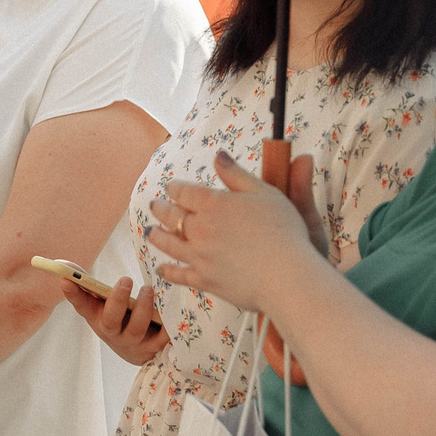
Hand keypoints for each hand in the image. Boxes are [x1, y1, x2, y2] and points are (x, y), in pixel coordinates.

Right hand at [62, 277, 168, 367]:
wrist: (134, 349)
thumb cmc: (117, 316)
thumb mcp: (101, 302)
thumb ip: (86, 283)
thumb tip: (62, 264)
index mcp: (97, 317)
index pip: (81, 305)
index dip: (73, 294)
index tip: (65, 279)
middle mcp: (112, 332)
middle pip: (111, 321)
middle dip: (117, 300)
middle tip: (126, 279)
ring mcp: (131, 342)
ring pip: (135, 329)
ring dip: (142, 308)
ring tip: (148, 289)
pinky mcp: (151, 349)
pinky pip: (160, 340)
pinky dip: (166, 328)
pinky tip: (168, 311)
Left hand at [144, 151, 321, 315]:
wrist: (286, 275)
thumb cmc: (283, 231)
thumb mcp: (264, 193)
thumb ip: (237, 174)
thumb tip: (218, 155)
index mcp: (213, 204)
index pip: (183, 192)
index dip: (175, 188)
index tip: (170, 187)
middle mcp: (199, 229)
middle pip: (170, 216)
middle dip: (160, 208)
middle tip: (153, 206)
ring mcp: (199, 256)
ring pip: (169, 244)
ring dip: (156, 236)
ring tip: (149, 231)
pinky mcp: (204, 280)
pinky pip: (179, 275)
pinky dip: (167, 271)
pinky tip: (161, 269)